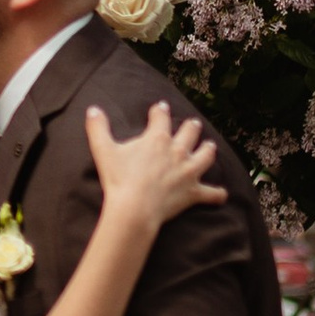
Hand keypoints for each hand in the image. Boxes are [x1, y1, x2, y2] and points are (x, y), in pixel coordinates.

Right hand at [84, 98, 224, 231]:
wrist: (134, 208)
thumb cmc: (119, 179)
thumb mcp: (103, 150)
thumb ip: (98, 128)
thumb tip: (92, 109)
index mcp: (157, 139)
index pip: (161, 117)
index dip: (160, 111)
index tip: (160, 107)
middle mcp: (177, 151)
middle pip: (189, 133)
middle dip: (191, 127)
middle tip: (192, 124)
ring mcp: (188, 172)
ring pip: (206, 156)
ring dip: (208, 150)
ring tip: (210, 146)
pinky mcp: (193, 192)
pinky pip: (211, 193)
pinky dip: (217, 194)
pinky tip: (221, 194)